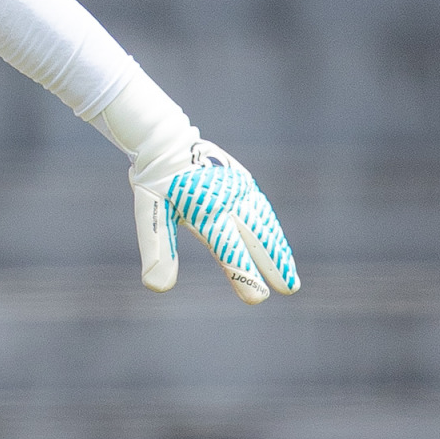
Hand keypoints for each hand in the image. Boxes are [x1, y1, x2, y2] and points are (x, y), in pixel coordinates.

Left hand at [100, 70, 297, 304]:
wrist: (166, 140)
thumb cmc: (156, 181)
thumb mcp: (150, 213)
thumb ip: (158, 249)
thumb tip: (156, 287)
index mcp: (204, 209)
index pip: (227, 247)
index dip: (242, 273)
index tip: (257, 298)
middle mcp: (228, 199)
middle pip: (256, 237)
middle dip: (274, 264)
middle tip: (289, 289)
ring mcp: (239, 188)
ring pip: (264, 224)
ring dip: (279, 249)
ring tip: (290, 274)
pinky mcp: (243, 181)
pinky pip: (262, 210)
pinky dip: (272, 230)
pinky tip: (278, 246)